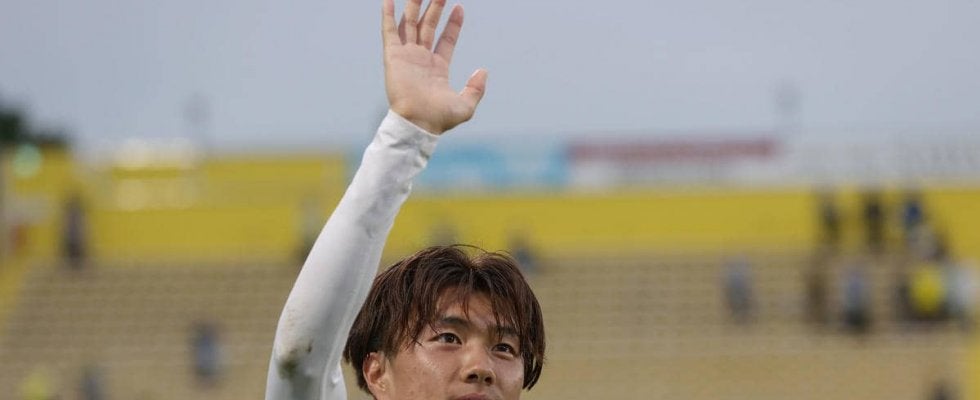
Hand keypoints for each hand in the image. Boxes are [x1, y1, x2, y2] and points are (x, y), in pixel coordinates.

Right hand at [382, 0, 486, 134]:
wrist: (418, 123)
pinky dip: (389, 16)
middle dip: (434, 8)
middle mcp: (421, 59)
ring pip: (411, 25)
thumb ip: (476, 88)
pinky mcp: (393, 57)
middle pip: (428, 26)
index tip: (459, 7)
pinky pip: (390, 32)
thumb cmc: (439, 119)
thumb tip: (483, 71)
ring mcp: (407, 57)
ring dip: (414, 6)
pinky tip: (389, 1)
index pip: (446, 40)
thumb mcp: (466, 106)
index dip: (453, 24)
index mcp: (438, 68)